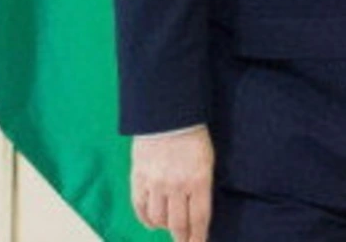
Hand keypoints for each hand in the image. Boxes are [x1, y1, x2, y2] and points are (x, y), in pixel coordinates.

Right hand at [131, 126, 213, 241]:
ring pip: (158, 218)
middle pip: (178, 223)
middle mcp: (177, 185)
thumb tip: (197, 212)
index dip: (198, 236)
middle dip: (182, 238)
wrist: (166, 116)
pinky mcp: (138, 178)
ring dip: (164, 228)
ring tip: (169, 230)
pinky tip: (151, 224)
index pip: (199, 218)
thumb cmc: (193, 137)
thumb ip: (202, 186)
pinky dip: (145, 219)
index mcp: (199, 180)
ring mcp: (155, 183)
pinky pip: (139, 207)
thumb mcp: (207, 161)